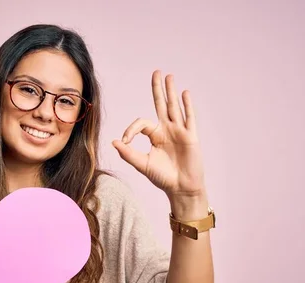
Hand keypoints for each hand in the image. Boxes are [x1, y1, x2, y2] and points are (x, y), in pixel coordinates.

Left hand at [112, 70, 205, 199]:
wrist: (180, 188)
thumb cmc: (163, 177)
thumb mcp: (142, 164)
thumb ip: (128, 153)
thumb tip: (114, 142)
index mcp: (155, 135)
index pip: (141, 123)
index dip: (131, 129)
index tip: (125, 141)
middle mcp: (167, 130)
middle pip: (161, 105)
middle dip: (158, 89)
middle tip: (156, 72)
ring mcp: (179, 131)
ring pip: (174, 107)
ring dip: (171, 92)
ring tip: (168, 76)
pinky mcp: (190, 136)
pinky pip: (189, 118)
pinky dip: (187, 105)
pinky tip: (184, 93)